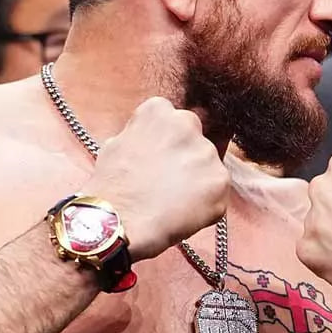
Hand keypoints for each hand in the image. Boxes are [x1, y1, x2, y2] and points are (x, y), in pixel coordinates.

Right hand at [80, 97, 228, 260]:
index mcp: (159, 111)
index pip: (173, 120)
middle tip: (167, 182)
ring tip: (172, 201)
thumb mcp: (115, 144)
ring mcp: (207, 153)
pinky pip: (217, 193)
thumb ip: (141, 134)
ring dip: (197, 182)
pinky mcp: (221, 180)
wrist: (118, 222)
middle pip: (195, 141)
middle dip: (186, 159)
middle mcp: (188, 124)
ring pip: (208, 167)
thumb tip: (150, 138)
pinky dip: (205, 205)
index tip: (158, 159)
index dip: (166, 143)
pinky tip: (183, 213)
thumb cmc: (110, 188)